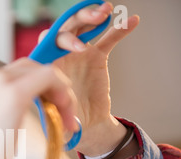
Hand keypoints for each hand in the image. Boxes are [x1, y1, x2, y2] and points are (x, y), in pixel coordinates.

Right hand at [0, 58, 76, 158]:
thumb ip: (13, 107)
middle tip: (68, 120)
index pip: (26, 72)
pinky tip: (66, 119)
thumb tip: (45, 102)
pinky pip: (51, 78)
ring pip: (47, 72)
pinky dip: (65, 95)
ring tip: (68, 124)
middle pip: (37, 69)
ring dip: (64, 96)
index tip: (59, 115)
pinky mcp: (14, 93)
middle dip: (58, 91)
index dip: (48, 89)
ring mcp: (1, 81)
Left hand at [39, 2, 139, 155]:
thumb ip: (51, 110)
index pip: (47, 43)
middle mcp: (61, 56)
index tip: (79, 48)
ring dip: (93, 16)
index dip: (61, 41)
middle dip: (79, 21)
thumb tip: (53, 112)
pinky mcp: (97, 57)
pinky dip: (120, 29)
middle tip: (96, 20)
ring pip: (83, 28)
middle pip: (65, 29)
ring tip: (106, 10)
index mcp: (47, 66)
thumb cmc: (64, 121)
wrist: (85, 125)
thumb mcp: (54, 116)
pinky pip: (108, 39)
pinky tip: (132, 20)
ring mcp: (79, 54)